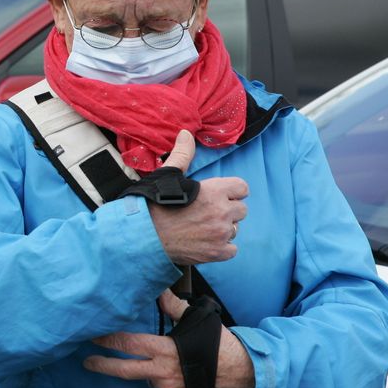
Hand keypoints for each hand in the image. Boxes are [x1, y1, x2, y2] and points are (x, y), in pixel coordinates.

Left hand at [83, 291, 254, 387]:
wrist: (244, 376)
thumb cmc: (219, 346)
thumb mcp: (196, 321)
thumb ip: (174, 307)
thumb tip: (160, 290)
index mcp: (166, 350)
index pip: (129, 344)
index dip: (108, 340)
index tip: (93, 336)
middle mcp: (164, 373)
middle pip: (125, 370)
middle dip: (103, 365)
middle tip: (87, 361)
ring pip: (147, 378)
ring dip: (147, 370)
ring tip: (165, 360)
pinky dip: (163, 379)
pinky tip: (176, 371)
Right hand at [149, 130, 248, 264]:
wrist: (144, 235)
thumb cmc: (155, 203)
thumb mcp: (168, 174)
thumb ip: (183, 154)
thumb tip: (186, 134)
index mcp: (214, 191)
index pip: (242, 188)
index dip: (230, 191)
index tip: (218, 195)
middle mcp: (222, 212)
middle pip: (241, 210)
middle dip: (227, 210)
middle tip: (206, 212)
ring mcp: (221, 234)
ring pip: (235, 229)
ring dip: (223, 228)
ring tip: (202, 227)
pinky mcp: (217, 253)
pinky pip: (232, 249)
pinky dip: (221, 247)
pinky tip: (205, 242)